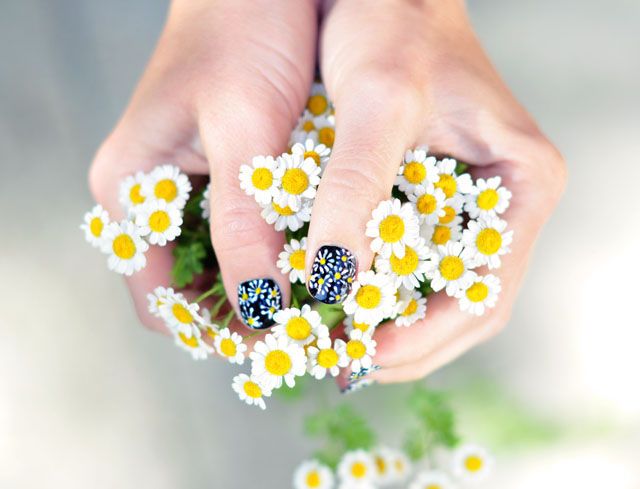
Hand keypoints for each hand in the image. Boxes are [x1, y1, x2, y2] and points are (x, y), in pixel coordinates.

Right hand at [89, 0, 316, 332]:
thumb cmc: (243, 33)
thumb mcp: (244, 132)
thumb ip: (244, 225)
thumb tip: (261, 311)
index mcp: (130, 191)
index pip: (163, 303)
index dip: (217, 334)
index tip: (277, 349)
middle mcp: (148, 197)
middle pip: (192, 290)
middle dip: (247, 316)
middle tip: (310, 330)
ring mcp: (181, 185)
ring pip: (220, 265)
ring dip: (264, 287)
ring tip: (320, 300)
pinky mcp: (217, 171)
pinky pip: (240, 232)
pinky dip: (274, 251)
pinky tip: (315, 255)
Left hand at [305, 0, 565, 384]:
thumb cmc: (395, 27)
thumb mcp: (375, 104)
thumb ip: (356, 189)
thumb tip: (336, 278)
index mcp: (522, 182)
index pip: (485, 288)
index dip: (428, 334)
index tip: (368, 352)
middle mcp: (508, 201)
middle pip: (467, 304)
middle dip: (409, 341)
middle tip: (347, 361)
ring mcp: (474, 204)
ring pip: (441, 292)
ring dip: (394, 324)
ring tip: (343, 344)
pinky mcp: (438, 200)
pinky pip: (417, 263)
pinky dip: (384, 291)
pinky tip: (345, 300)